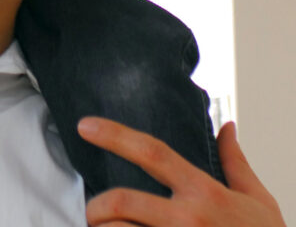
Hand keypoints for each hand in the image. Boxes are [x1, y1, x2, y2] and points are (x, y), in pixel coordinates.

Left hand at [78, 116, 285, 226]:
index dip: (114, 135)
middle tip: (93, 211)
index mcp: (204, 193)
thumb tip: (226, 127)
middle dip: (95, 206)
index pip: (152, 152)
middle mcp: (188, 220)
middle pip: (121, 201)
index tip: (85, 125)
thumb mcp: (258, 201)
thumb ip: (235, 163)